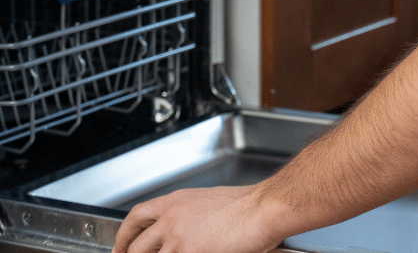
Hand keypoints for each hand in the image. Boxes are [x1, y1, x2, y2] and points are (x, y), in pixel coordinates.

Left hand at [112, 185, 283, 252]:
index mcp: (177, 202)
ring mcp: (179, 239)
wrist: (263, 209)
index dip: (124, 236)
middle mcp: (173, 219)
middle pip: (137, 246)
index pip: (137, 217)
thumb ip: (189, 216)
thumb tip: (184, 234)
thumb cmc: (248, 205)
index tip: (122, 247)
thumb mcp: (210, 202)